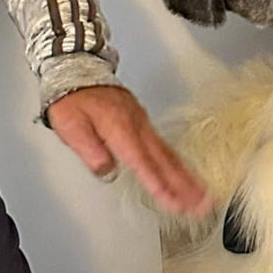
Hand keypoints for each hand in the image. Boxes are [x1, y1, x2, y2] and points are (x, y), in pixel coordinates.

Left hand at [48, 87, 210, 218]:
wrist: (77, 68)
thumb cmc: (72, 98)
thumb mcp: (70, 126)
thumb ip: (89, 150)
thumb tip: (106, 171)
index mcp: (119, 129)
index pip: (142, 163)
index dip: (158, 184)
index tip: (172, 202)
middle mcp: (136, 126)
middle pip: (164, 161)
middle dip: (184, 185)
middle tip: (200, 204)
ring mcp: (141, 123)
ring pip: (169, 154)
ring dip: (187, 177)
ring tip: (202, 196)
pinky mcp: (142, 121)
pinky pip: (164, 146)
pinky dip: (178, 163)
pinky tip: (185, 173)